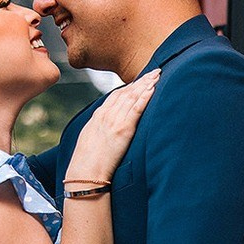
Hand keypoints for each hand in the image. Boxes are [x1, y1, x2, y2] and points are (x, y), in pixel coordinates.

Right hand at [63, 69, 158, 185]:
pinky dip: (145, 97)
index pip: (116, 95)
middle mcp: (106, 114)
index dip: (130, 86)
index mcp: (98, 116)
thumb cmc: (87, 162)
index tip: (140, 80)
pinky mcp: (123, 129)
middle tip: (154, 71)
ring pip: (133, 97)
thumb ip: (100, 129)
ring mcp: (114, 121)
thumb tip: (107, 131)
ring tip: (157, 75)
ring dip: (146, 84)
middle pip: (126, 92)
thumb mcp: (90, 139)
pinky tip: (153, 88)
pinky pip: (136, 109)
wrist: (85, 173)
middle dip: (141, 80)